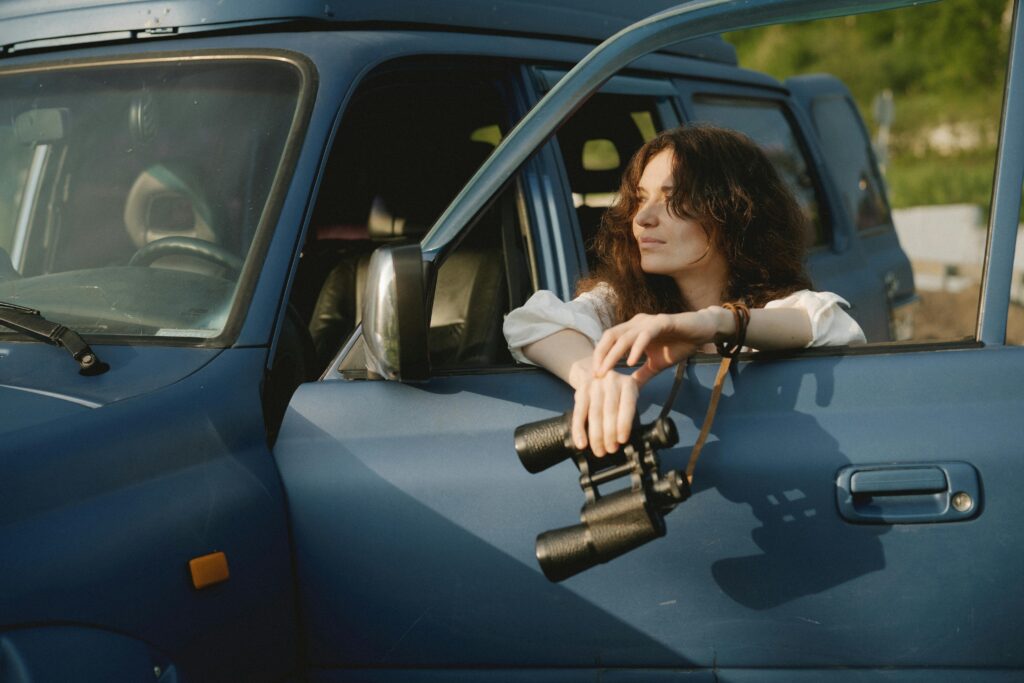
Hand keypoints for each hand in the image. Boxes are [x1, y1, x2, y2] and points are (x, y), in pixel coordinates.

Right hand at [570, 368, 639, 456]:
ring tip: (599, 451)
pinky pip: (579, 413)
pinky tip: (581, 443)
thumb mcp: (630, 390)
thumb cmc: (616, 388)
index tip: (622, 440)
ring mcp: (595, 385)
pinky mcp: (581, 391)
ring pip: (595, 414)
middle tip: (610, 450)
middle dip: (610, 434)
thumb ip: (633, 408)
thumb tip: (637, 429)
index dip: (624, 424)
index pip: (627, 406)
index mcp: (627, 384)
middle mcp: (611, 382)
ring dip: (596, 436)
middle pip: (610, 412)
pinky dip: (579, 430)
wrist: (592, 369)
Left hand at [592, 309, 721, 384]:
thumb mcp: (656, 364)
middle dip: (600, 355)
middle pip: (610, 336)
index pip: (608, 341)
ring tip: (607, 370)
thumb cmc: (679, 345)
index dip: (599, 356)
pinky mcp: (663, 322)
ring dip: (614, 354)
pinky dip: (637, 348)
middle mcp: (637, 323)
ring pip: (625, 336)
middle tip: (596, 374)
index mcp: (632, 330)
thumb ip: (642, 375)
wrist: (703, 332)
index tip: (594, 375)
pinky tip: (632, 362)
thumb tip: (630, 392)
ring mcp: (649, 321)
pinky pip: (646, 334)